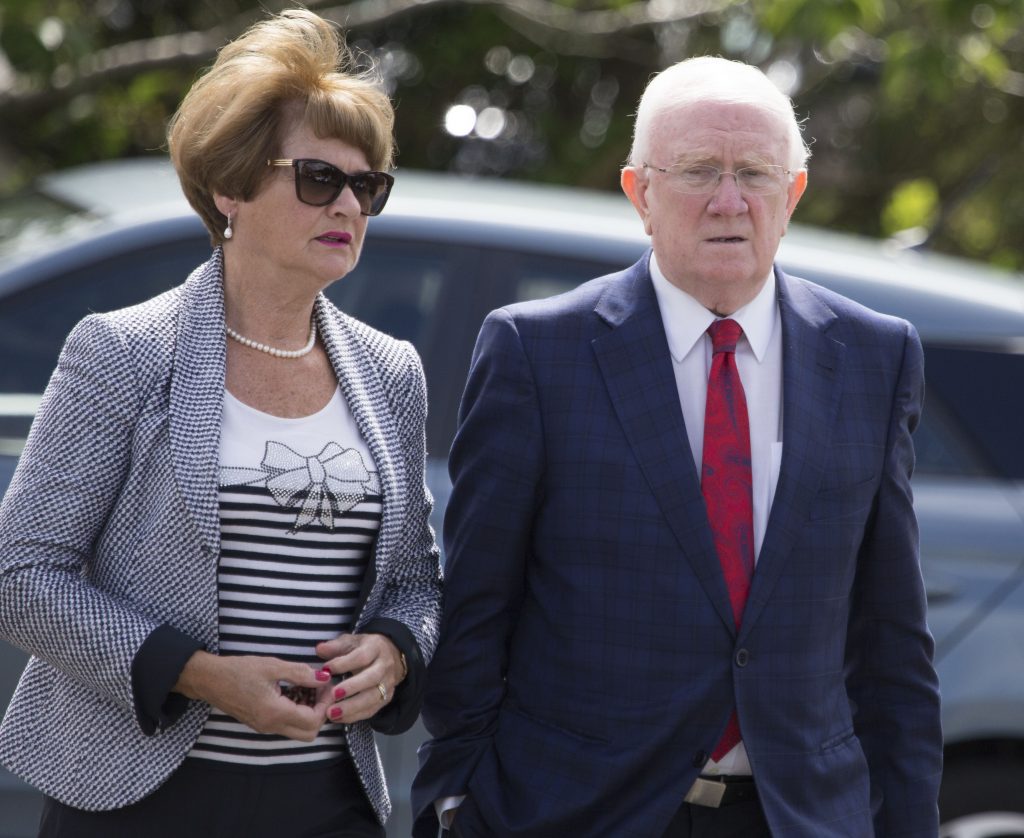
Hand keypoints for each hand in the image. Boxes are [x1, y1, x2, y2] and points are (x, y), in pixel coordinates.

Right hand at [174, 651, 331, 740]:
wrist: (209, 680)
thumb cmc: (238, 670)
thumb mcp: (272, 666)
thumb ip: (301, 673)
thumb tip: (324, 677)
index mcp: (274, 713)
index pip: (313, 721)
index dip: (325, 704)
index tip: (326, 684)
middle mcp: (271, 726)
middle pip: (309, 733)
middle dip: (321, 712)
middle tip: (320, 689)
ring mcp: (265, 727)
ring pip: (298, 731)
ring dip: (310, 713)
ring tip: (308, 687)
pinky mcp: (261, 724)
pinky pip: (286, 725)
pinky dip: (297, 712)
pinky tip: (295, 691)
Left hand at [316, 633, 405, 723]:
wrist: (392, 657)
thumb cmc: (365, 649)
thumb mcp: (351, 642)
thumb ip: (336, 646)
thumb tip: (319, 649)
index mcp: (376, 648)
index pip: (361, 656)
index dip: (344, 663)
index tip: (326, 669)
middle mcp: (384, 666)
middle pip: (371, 678)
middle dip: (352, 688)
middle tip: (332, 695)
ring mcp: (387, 684)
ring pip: (373, 697)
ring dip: (352, 707)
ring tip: (332, 713)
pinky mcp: (386, 698)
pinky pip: (372, 710)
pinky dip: (355, 716)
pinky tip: (339, 718)